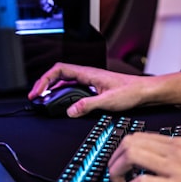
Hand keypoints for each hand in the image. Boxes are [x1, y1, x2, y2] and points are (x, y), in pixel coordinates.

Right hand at [28, 62, 147, 117]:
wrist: (145, 91)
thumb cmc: (131, 91)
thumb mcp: (108, 101)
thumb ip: (88, 105)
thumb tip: (70, 111)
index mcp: (88, 74)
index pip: (59, 70)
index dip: (44, 79)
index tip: (37, 92)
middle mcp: (87, 75)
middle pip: (59, 75)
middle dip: (44, 85)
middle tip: (35, 97)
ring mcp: (90, 82)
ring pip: (65, 82)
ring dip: (53, 90)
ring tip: (43, 100)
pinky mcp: (94, 89)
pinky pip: (73, 89)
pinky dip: (63, 95)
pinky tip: (62, 103)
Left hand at [107, 132, 180, 181]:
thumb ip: (174, 159)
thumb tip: (152, 168)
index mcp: (179, 144)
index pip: (138, 136)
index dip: (121, 152)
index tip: (119, 167)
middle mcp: (175, 151)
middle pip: (129, 141)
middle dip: (114, 161)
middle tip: (117, 178)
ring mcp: (175, 168)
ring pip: (131, 156)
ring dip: (117, 173)